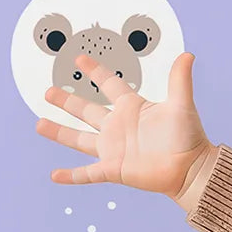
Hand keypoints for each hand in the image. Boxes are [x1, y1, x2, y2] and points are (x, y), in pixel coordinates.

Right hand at [35, 51, 217, 206]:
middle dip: (67, 101)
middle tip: (48, 92)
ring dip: (60, 132)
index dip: (95, 71)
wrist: (192, 169)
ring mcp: (114, 149)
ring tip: (40, 124)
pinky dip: (72, 176)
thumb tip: (188, 55)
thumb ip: (180, 80)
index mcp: (132, 108)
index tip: (80, 58)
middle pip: (87, 110)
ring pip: (80, 139)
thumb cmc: (190, 137)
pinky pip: (88, 173)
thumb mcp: (182, 105)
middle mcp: (119, 127)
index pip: (110, 84)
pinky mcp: (115, 169)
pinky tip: (55, 175)